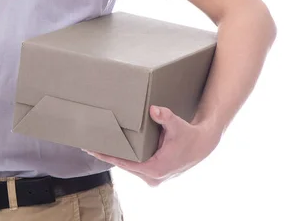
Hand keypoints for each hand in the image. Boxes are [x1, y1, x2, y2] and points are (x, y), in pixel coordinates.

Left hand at [82, 105, 220, 186]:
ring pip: (128, 166)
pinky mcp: (153, 173)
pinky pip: (133, 165)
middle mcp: (152, 177)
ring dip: (114, 157)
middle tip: (87, 145)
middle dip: (107, 155)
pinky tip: (112, 149)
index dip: (107, 156)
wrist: (202, 145)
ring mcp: (152, 177)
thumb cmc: (188, 135)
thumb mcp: (177, 125)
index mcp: (155, 168)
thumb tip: (154, 110)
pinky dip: (123, 157)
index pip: (125, 163)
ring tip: (95, 146)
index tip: (92, 150)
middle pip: (123, 165)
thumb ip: (166, 117)